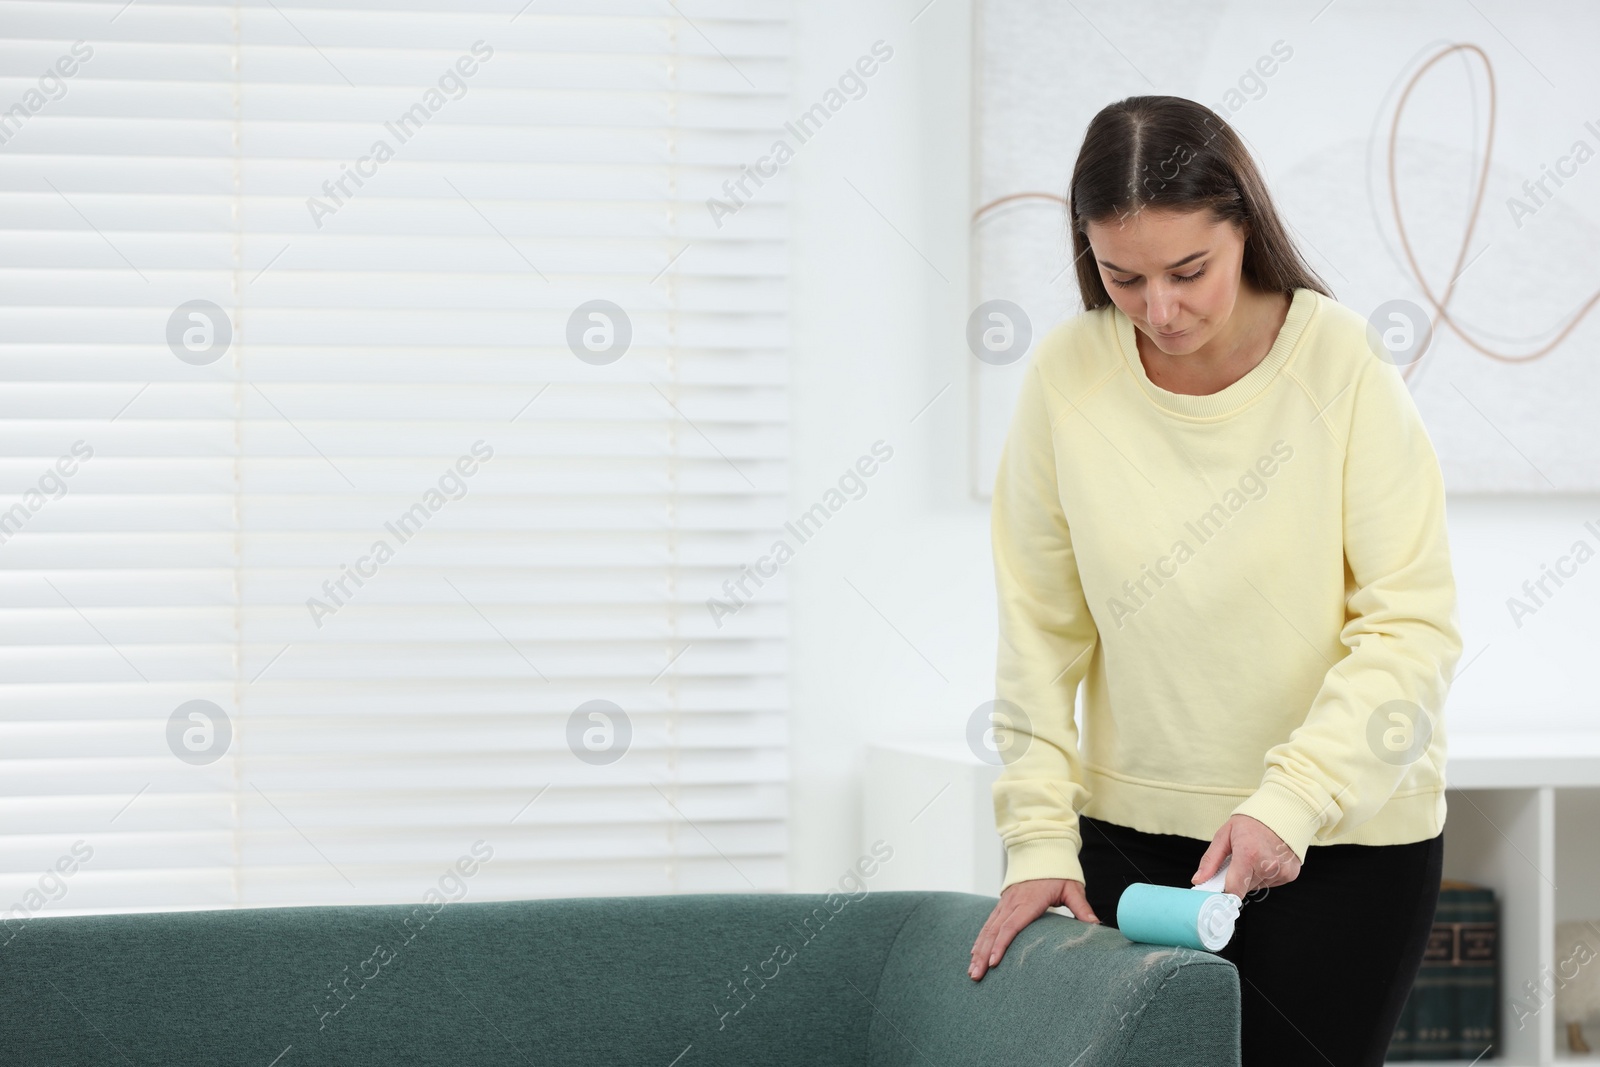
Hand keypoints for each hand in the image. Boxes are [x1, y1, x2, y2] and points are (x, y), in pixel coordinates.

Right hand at [968, 877, 1097, 980]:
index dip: (1001, 945)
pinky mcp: (1002, 903)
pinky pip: (988, 923)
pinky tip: (974, 953)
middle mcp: (1013, 902)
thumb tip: (1095, 925)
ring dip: (978, 950)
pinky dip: (980, 939)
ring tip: (972, 971)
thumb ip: (1081, 907)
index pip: (1011, 926)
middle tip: (975, 975)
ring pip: (987, 929)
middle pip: (993, 931)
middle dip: (983, 955)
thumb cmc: (1058, 871)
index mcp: (1029, 901)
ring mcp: (1005, 902)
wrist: (1041, 848)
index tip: (993, 963)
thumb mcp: (1072, 888)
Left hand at [1192, 814, 1300, 898]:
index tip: (1218, 889)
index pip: (1234, 890)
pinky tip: (1266, 859)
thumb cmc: (1252, 822)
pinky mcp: (1291, 874)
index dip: (1224, 892)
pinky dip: (1265, 875)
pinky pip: (1271, 883)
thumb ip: (1210, 860)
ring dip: (1252, 877)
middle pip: (1245, 889)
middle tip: (1238, 861)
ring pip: (1258, 886)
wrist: (1282, 812)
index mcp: (1248, 854)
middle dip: (1237, 879)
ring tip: (1254, 856)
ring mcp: (1282, 871)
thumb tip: (1199, 880)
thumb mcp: (1224, 835)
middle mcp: (1268, 865)